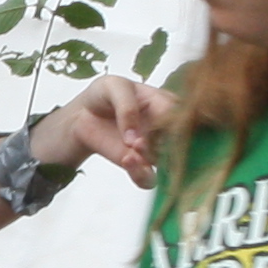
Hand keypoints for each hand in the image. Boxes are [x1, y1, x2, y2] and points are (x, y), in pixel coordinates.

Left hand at [34, 74, 173, 187]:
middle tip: (143, 141)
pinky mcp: (139, 165)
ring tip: (132, 151)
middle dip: (166, 146)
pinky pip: (148, 180)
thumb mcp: (114, 87)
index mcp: (168, 104)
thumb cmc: (105, 93)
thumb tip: (135, 139)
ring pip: (168, 166)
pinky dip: (140, 175)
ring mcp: (155, 149)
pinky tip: (127, 160)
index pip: (184, 117)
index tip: (163, 126)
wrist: (84, 112)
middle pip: (181, 145)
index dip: (178, 124)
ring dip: (153, 160)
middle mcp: (167, 129)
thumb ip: (126, 107)